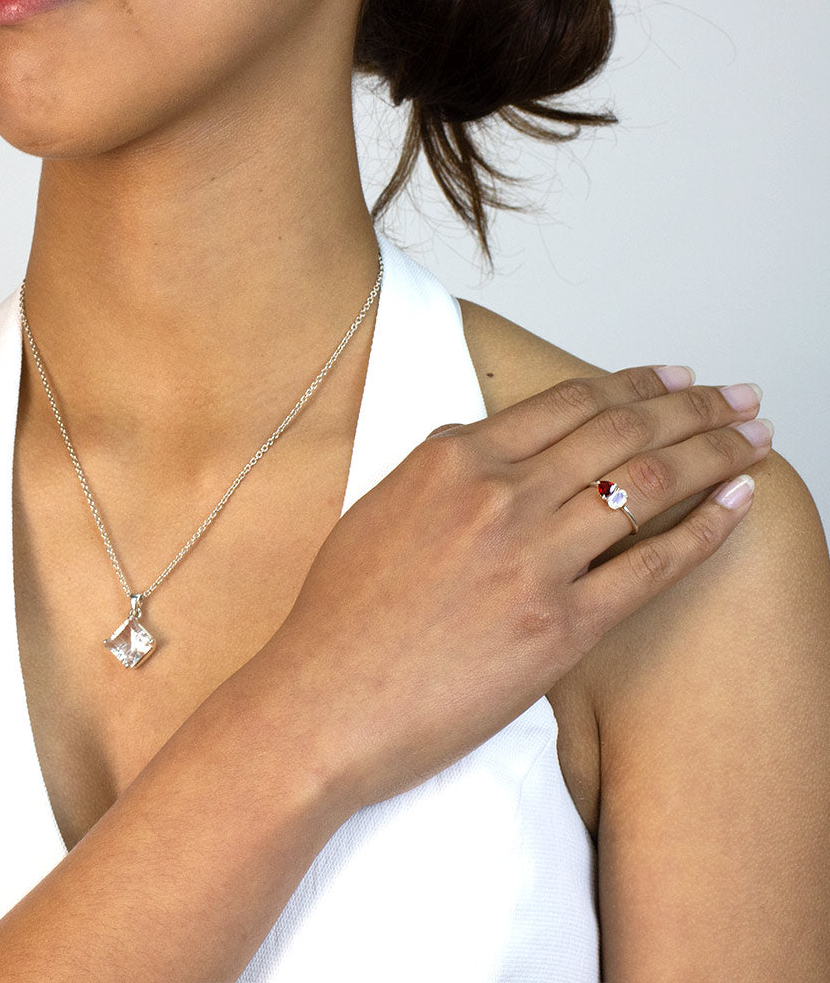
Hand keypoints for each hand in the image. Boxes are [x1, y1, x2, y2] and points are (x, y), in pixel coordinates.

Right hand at [241, 366, 768, 812]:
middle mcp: (499, 493)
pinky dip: (707, 530)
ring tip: (754, 439)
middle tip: (738, 397)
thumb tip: (490, 452)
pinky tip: (738, 504)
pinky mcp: (561, 625)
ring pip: (650, 483)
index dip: (635, 383)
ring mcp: (534, 558)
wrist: (324, 700)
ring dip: (716, 453)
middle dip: (694, 406)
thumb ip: (440, 470)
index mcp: (452, 458)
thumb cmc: (340, 617)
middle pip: (623, 430)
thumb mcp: (379, 509)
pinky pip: (654, 564)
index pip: (569, 402)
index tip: (674, 378)